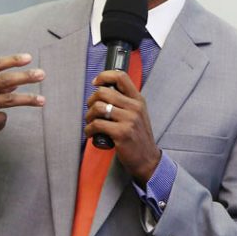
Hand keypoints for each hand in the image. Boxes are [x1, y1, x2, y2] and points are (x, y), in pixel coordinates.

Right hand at [0, 53, 44, 165]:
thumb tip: (14, 84)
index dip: (12, 60)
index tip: (28, 58)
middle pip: (5, 80)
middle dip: (26, 77)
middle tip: (41, 74)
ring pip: (9, 100)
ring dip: (28, 99)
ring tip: (42, 100)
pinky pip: (1, 118)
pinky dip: (2, 122)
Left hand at [84, 70, 160, 184]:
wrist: (147, 159)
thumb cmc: (138, 138)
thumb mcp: (138, 115)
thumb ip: (125, 102)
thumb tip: (103, 92)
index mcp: (138, 100)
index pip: (121, 77)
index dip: (104, 76)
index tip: (96, 82)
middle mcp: (135, 107)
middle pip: (103, 92)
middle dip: (91, 100)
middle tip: (90, 109)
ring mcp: (129, 120)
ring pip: (98, 107)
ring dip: (89, 115)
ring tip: (91, 122)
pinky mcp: (121, 133)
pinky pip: (97, 124)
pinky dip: (89, 129)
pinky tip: (91, 133)